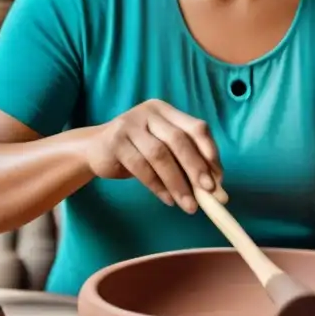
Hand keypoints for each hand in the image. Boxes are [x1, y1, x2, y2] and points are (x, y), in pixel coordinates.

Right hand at [84, 99, 225, 212]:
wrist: (95, 150)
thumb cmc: (138, 151)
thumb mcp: (164, 149)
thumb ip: (186, 161)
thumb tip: (216, 187)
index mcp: (167, 111)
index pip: (196, 127)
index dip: (210, 151)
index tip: (219, 177)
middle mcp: (149, 113)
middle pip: (179, 141)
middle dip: (196, 168)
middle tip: (208, 193)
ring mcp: (130, 125)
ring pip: (160, 155)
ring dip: (178, 183)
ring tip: (189, 205)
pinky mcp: (115, 142)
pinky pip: (141, 167)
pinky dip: (158, 186)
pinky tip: (168, 200)